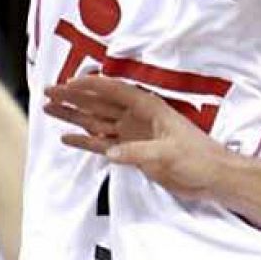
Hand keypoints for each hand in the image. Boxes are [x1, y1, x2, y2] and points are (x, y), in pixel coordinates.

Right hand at [43, 74, 223, 198]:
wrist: (212, 176)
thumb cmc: (199, 157)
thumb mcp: (170, 153)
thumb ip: (139, 152)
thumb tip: (110, 152)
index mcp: (148, 107)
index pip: (114, 90)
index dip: (90, 85)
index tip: (67, 83)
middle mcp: (136, 117)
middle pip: (99, 103)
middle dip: (73, 97)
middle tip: (48, 92)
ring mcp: (132, 134)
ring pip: (96, 121)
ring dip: (74, 116)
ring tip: (50, 109)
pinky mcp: (131, 152)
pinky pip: (102, 144)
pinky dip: (85, 141)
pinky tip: (68, 138)